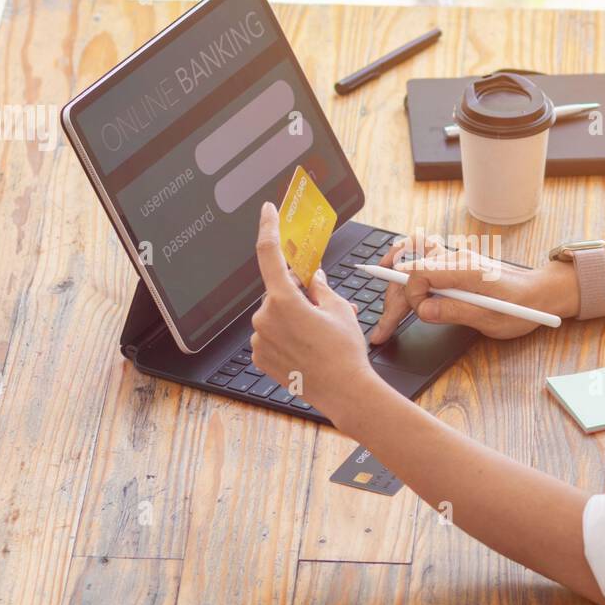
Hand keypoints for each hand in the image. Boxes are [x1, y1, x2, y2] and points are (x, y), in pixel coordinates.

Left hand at [250, 202, 380, 417]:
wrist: (344, 392)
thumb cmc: (344, 352)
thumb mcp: (338, 309)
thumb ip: (320, 287)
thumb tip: (312, 276)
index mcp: (284, 300)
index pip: (269, 253)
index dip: (268, 228)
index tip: (267, 212)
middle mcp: (265, 318)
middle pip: (277, 291)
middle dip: (295, 292)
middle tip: (320, 306)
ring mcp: (259, 339)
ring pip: (273, 314)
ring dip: (291, 317)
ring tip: (317, 336)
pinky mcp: (260, 357)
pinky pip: (269, 335)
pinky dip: (284, 335)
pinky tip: (304, 348)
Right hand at [368, 234, 578, 342]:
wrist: (540, 293)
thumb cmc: (521, 307)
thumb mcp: (491, 319)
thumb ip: (455, 311)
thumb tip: (424, 310)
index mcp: (465, 269)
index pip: (420, 271)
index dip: (410, 294)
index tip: (414, 314)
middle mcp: (456, 258)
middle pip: (409, 268)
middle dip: (392, 299)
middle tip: (382, 331)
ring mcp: (454, 259)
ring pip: (411, 261)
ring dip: (394, 285)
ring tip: (384, 314)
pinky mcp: (453, 264)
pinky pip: (421, 258)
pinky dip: (404, 270)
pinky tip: (396, 283)